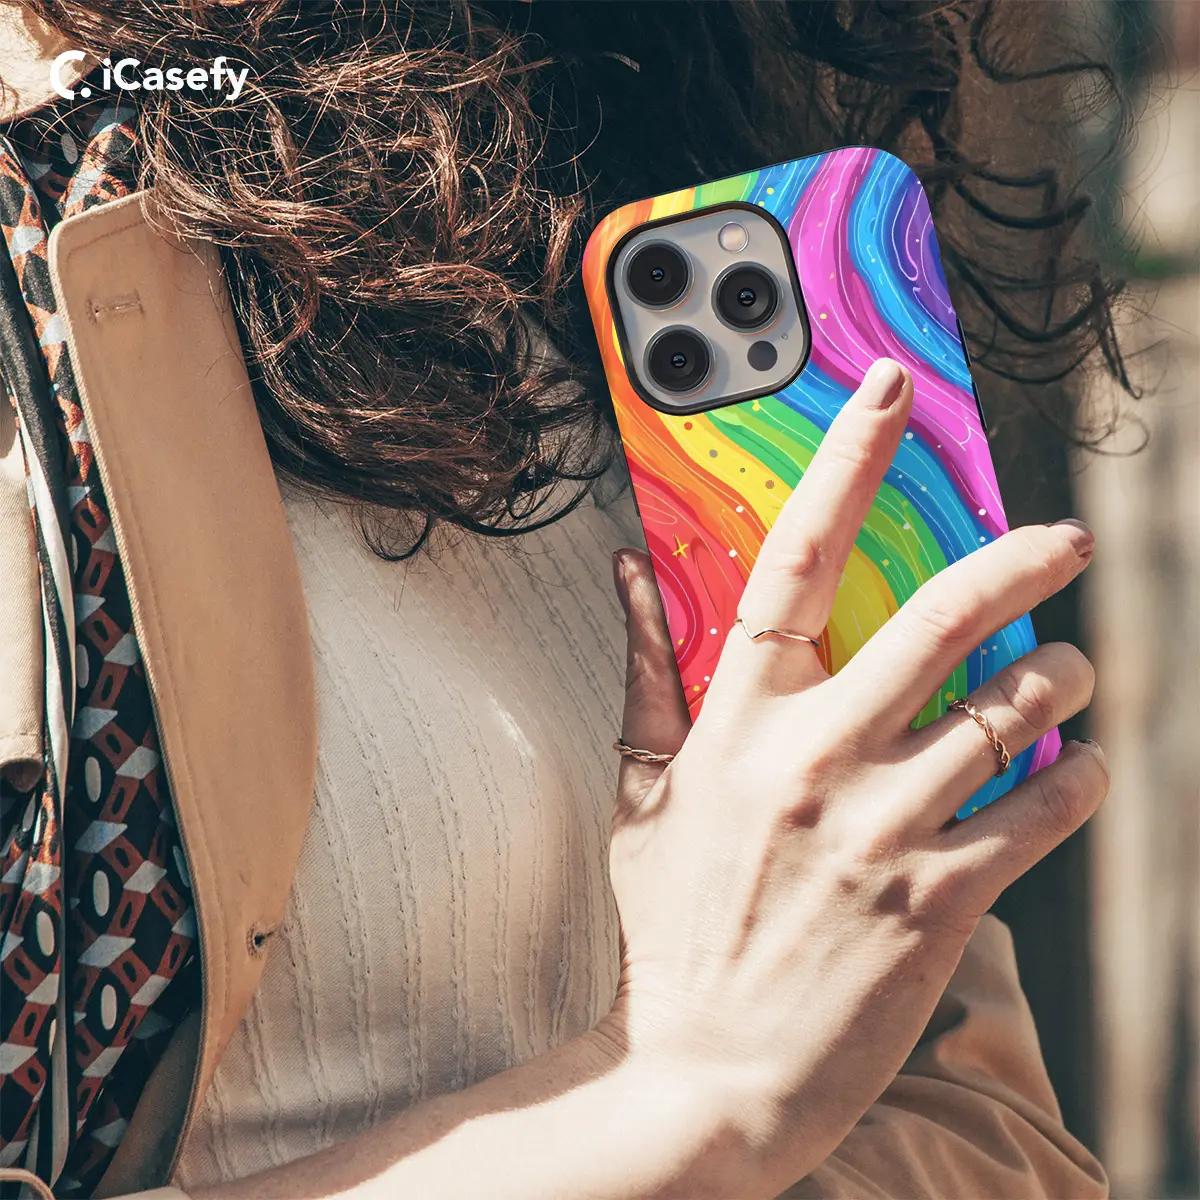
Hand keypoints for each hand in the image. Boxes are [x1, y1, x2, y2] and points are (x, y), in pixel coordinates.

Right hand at [604, 358, 1106, 1194]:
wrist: (705, 1071)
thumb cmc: (673, 926)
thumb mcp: (642, 794)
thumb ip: (645, 673)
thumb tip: (627, 571)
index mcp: (738, 721)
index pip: (795, 559)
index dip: (847, 462)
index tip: (891, 394)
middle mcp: (816, 758)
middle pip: (939, 619)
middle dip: (1021, 563)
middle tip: (1066, 541)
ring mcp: (881, 828)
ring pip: (1009, 713)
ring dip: (1061, 681)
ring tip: (1073, 674)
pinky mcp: (938, 899)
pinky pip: (1038, 813)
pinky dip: (1075, 779)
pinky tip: (1077, 768)